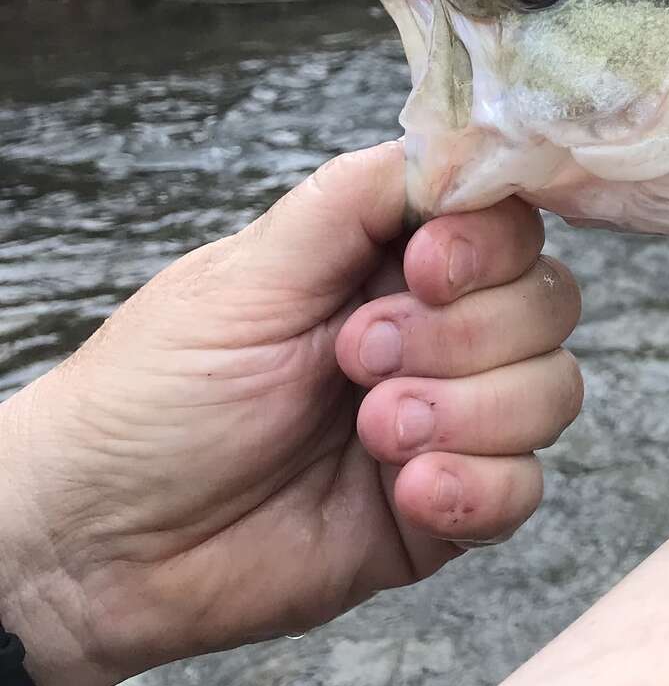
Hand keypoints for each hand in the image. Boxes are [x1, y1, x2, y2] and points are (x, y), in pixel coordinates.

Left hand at [0, 143, 582, 685]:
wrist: (99, 544)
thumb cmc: (149, 398)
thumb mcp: (247, 275)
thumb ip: (358, 198)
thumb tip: (464, 141)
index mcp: (390, 265)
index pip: (510, 226)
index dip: (488, 248)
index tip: (423, 270)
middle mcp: (436, 336)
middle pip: (548, 305)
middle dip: (463, 337)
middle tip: (354, 360)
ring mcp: (451, 424)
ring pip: (553, 392)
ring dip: (469, 413)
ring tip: (373, 437)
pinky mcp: (448, 512)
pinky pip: (527, 491)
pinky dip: (478, 488)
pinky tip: (407, 493)